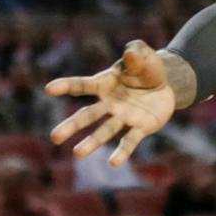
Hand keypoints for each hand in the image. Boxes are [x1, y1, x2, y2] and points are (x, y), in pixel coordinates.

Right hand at [46, 40, 179, 165]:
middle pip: (87, 116)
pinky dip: (122, 151)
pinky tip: (114, 163)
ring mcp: (123, 117)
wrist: (165, 84)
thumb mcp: (143, 55)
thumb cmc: (146, 67)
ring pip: (104, 131)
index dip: (67, 86)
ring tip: (77, 153)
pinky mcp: (140, 128)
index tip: (49, 89)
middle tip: (54, 137)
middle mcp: (110, 104)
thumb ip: (137, 52)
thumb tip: (130, 54)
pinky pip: (129, 140)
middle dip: (71, 126)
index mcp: (105, 84)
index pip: (83, 85)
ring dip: (91, 143)